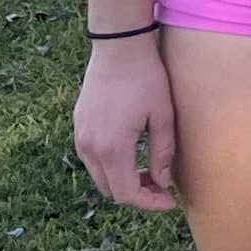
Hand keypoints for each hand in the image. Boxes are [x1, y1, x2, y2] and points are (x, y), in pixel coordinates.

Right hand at [74, 37, 182, 212]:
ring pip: (100, 176)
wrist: (118, 47)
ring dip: (123, 181)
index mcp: (112, 147)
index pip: (127, 194)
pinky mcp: (78, 127)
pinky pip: (92, 159)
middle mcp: (89, 147)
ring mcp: (80, 137)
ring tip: (151, 173)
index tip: (171, 201)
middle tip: (164, 189)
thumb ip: (162, 153)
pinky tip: (133, 156)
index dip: (150, 203)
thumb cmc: (147, 78)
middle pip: (110, 190)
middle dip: (138, 195)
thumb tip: (162, 182)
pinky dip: (112, 167)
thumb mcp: (164, 117)